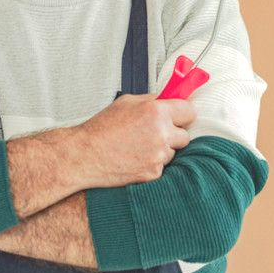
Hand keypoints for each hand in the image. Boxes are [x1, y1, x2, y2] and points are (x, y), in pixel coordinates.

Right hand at [54, 93, 195, 188]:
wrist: (84, 155)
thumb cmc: (101, 129)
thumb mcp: (127, 103)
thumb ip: (152, 101)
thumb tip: (170, 99)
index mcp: (156, 111)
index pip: (190, 111)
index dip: (184, 114)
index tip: (180, 116)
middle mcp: (161, 133)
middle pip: (185, 135)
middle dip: (173, 134)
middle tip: (153, 134)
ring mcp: (158, 155)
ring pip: (173, 152)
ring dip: (161, 150)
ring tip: (138, 147)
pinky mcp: (153, 173)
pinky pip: (162, 167)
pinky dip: (151, 164)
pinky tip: (134, 159)